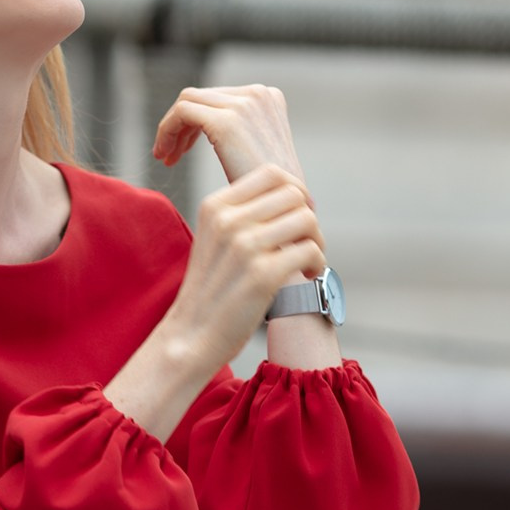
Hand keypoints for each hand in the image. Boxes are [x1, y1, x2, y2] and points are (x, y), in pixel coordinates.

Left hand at [152, 85, 305, 185]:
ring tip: (165, 157)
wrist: (287, 210)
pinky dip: (166, 131)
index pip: (217, 97)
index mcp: (268, 97)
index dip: (194, 123)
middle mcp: (258, 93)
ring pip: (187, 101)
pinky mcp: (226, 120)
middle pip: (200, 97)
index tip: (182, 150)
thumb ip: (243, 133)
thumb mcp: (261, 152)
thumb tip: (222, 135)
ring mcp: (243, 104)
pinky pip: (182, 113)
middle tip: (169, 156)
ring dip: (170, 129)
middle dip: (180, 126)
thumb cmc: (272, 193)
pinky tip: (165, 157)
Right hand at [162, 164, 326, 374]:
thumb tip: (295, 196)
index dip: (295, 191)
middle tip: (304, 242)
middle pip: (294, 194)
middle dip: (308, 216)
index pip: (271, 173)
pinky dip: (317, 263)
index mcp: (215, 207)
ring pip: (307, 219)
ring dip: (317, 240)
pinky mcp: (263, 275)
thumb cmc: (211, 290)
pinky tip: (306, 276)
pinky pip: (310, 250)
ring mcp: (244, 246)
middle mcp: (228, 220)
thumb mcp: (215, 239)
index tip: (297, 215)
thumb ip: (243, 214)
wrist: (191, 336)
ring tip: (306, 261)